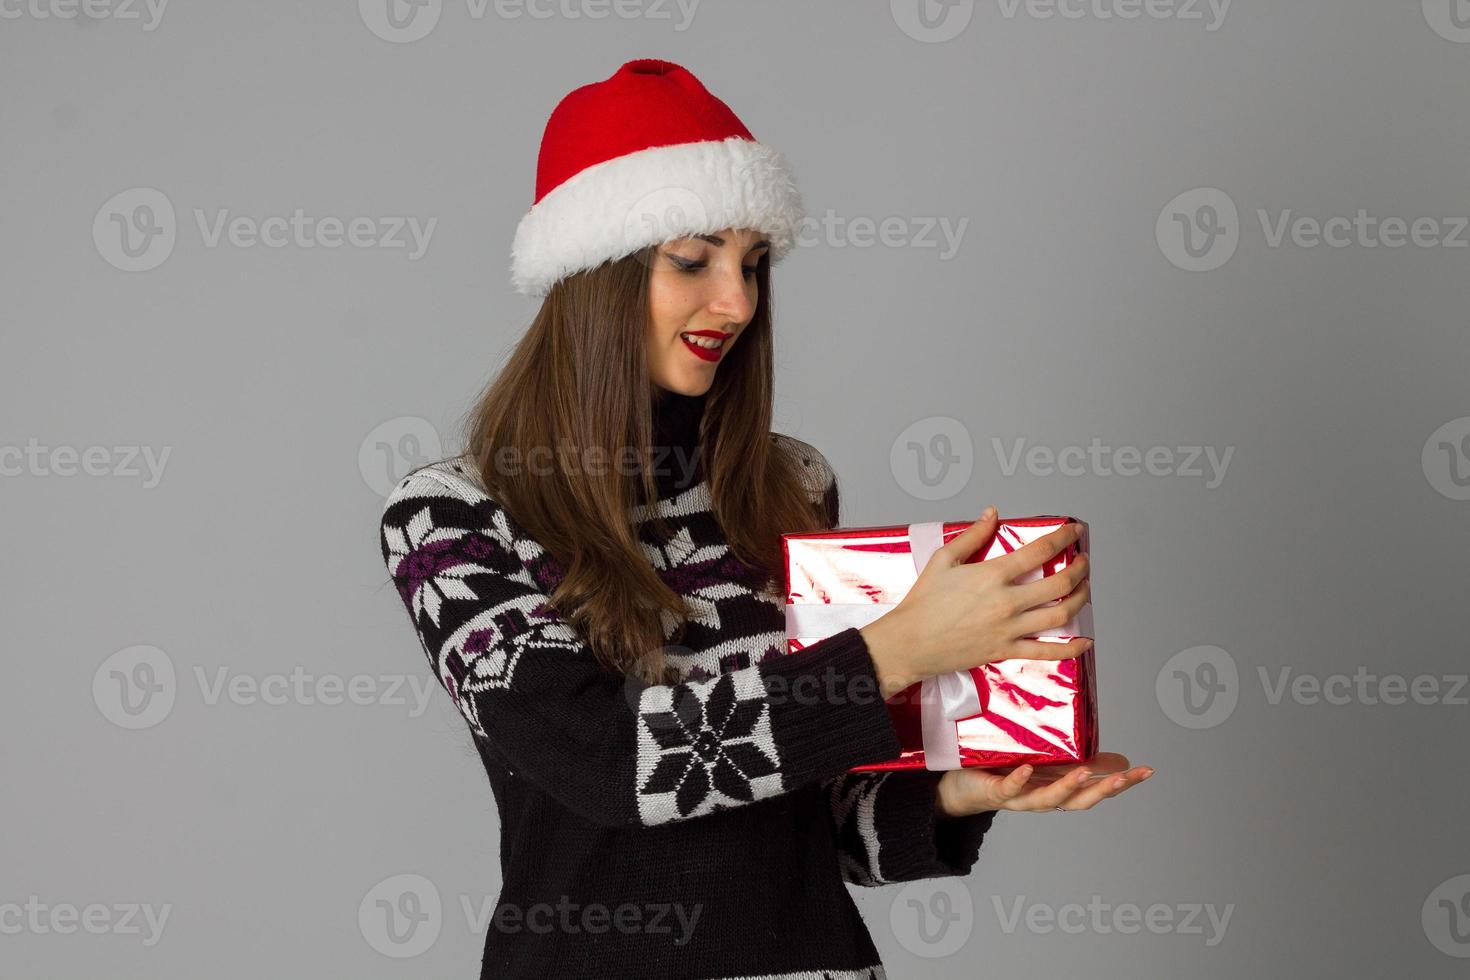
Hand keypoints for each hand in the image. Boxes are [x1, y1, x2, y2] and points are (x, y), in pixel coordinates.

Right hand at [860, 507, 1092, 697]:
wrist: (909, 642)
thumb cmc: (922, 603)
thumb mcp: (943, 560)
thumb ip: (972, 535)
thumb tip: (992, 514)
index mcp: (992, 575)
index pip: (1039, 551)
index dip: (1063, 538)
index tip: (1074, 532)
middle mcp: (1006, 602)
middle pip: (1059, 583)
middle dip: (1079, 569)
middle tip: (1083, 562)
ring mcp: (1009, 628)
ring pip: (1060, 614)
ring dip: (1080, 600)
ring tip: (1084, 590)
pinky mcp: (1005, 651)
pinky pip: (1045, 652)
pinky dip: (1069, 649)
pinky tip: (1084, 642)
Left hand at [934, 752, 1153, 816]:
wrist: (962, 791)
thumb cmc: (1008, 774)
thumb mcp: (1048, 765)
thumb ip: (1080, 761)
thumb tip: (1118, 758)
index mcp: (1058, 789)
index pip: (1097, 789)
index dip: (1123, 783)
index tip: (1147, 771)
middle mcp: (1043, 798)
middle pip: (1079, 800)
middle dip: (1104, 789)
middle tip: (1126, 776)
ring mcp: (1020, 798)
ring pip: (1048, 799)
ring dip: (1067, 787)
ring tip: (1084, 772)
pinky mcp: (996, 792)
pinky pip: (1009, 788)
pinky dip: (1019, 780)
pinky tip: (1027, 769)